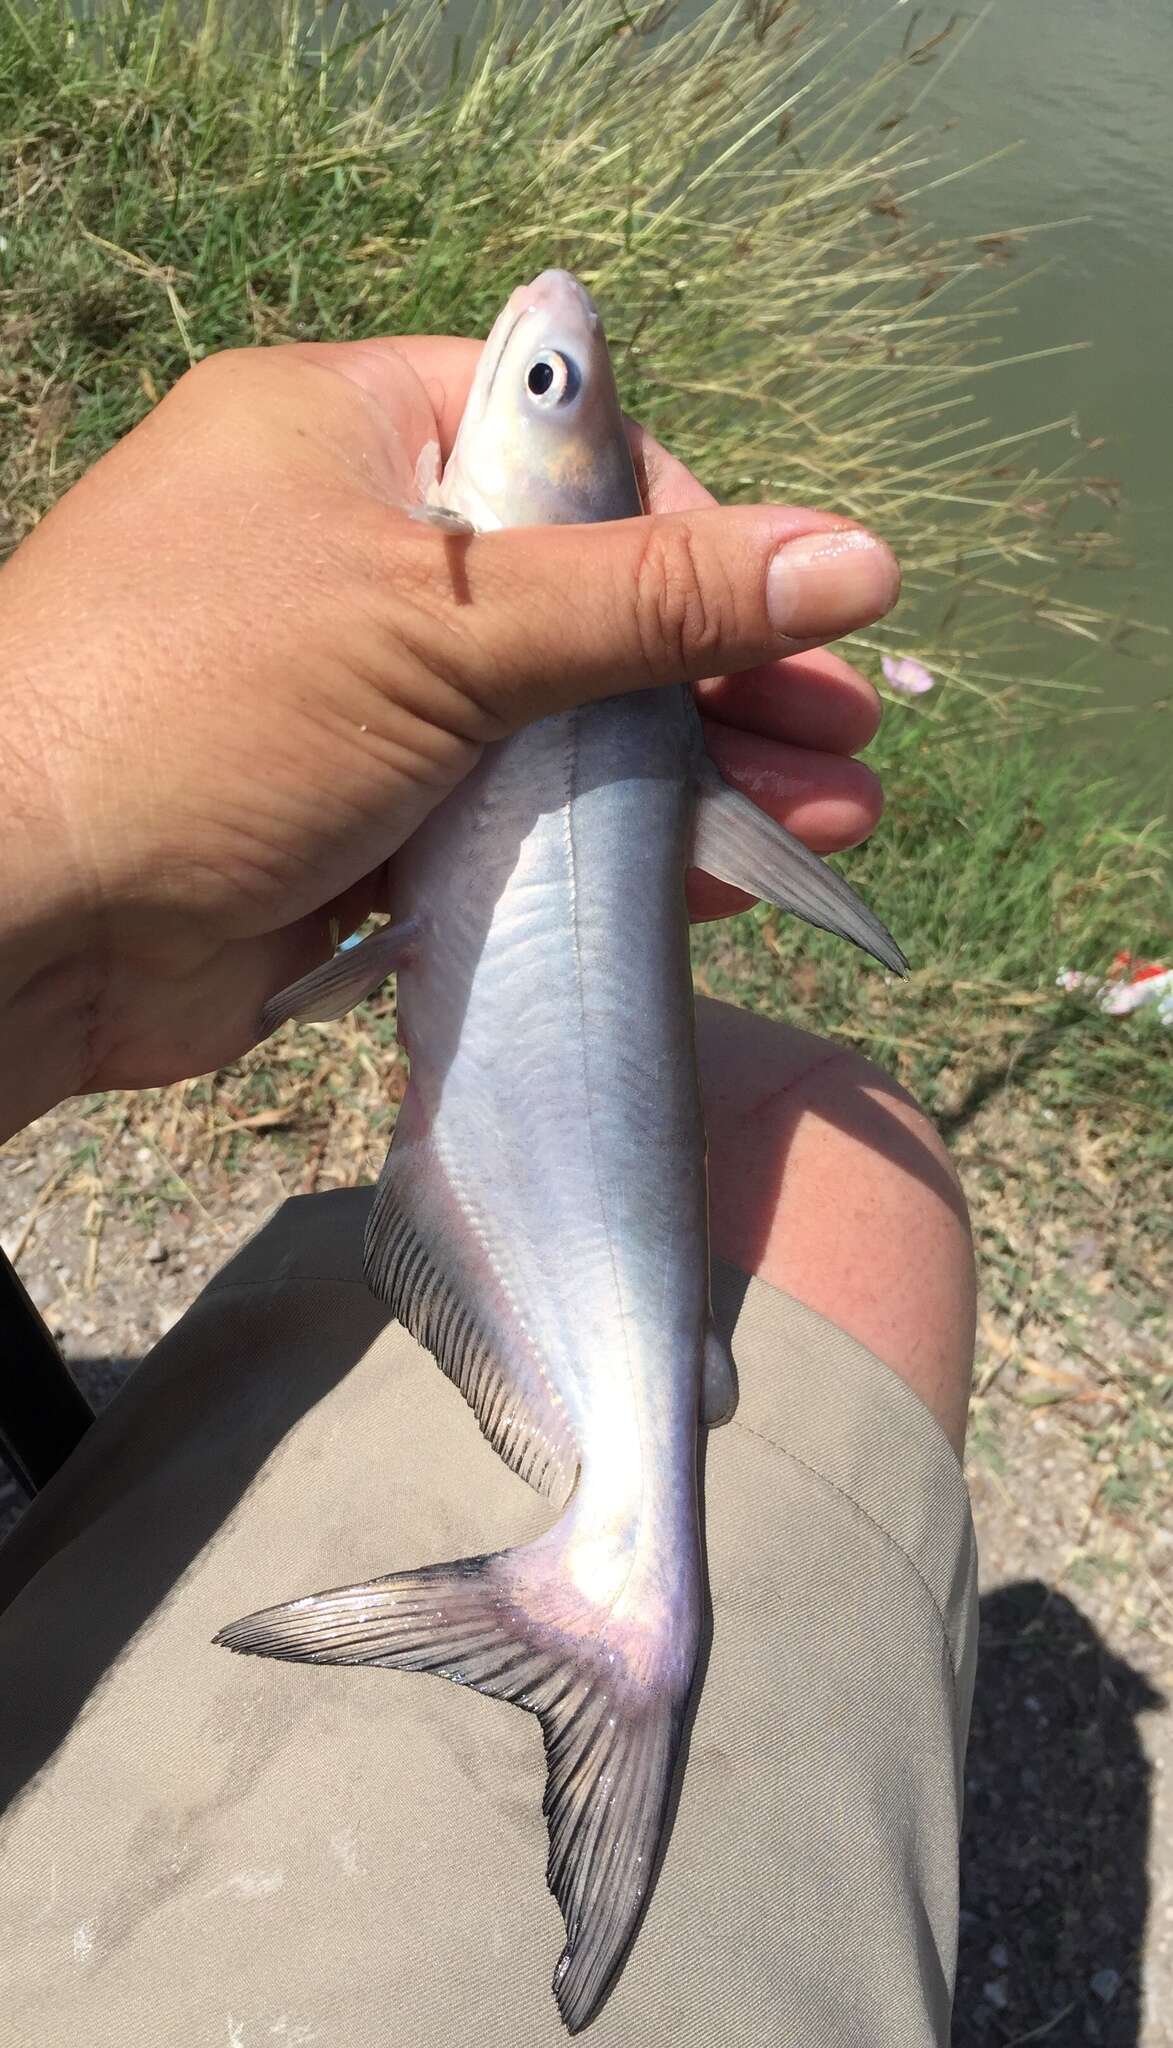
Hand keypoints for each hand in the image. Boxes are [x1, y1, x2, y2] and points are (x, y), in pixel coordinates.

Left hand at [0, 337, 897, 1129]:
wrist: (23, 922)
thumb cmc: (209, 712)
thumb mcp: (446, 627)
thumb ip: (654, 598)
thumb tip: (857, 555)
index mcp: (346, 437)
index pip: (559, 447)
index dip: (688, 526)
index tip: (782, 611)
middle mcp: (349, 554)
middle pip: (578, 596)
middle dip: (721, 671)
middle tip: (843, 732)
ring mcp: (352, 699)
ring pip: (554, 722)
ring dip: (690, 771)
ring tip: (828, 815)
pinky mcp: (357, 824)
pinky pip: (509, 821)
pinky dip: (605, 847)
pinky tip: (722, 880)